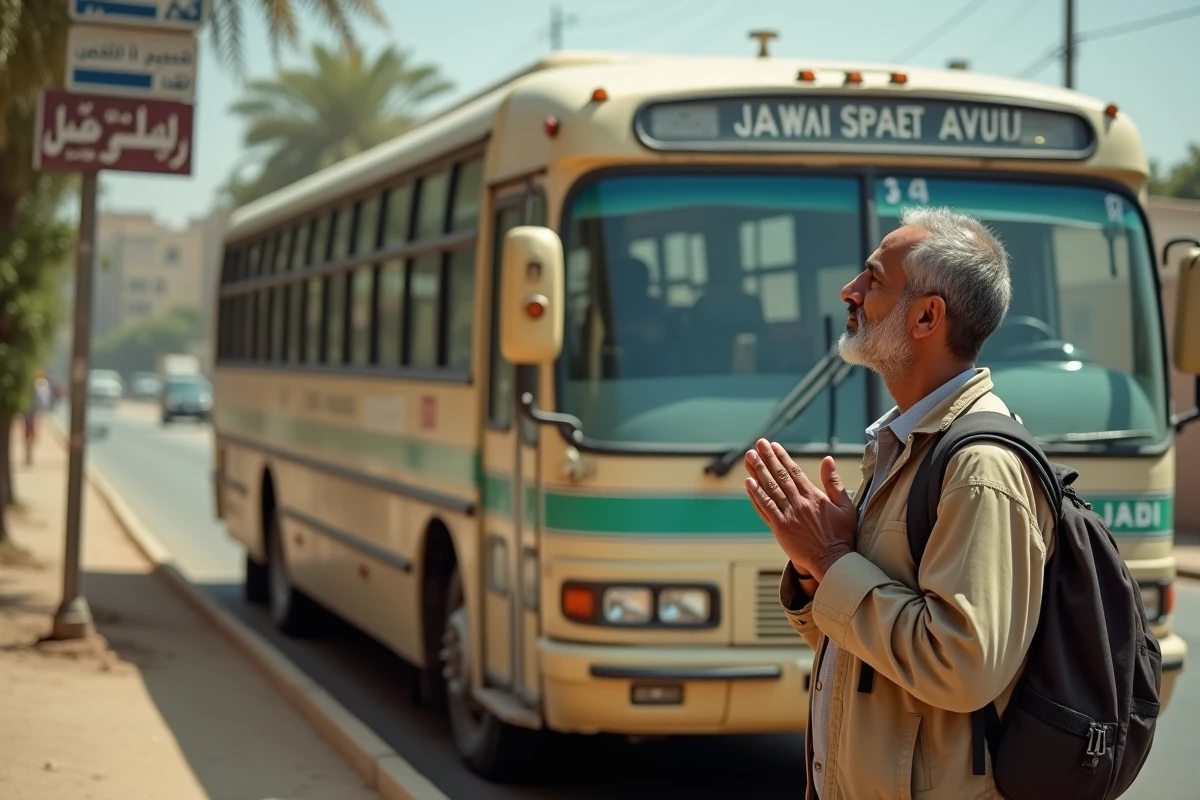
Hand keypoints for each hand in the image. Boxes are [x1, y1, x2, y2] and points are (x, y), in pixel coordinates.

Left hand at [743, 440, 857, 581]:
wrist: (833, 561)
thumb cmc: (841, 535)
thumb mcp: (845, 505)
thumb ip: (834, 482)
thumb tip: (827, 459)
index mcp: (814, 496)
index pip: (794, 471)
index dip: (782, 457)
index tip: (773, 446)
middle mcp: (799, 503)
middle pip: (779, 476)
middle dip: (768, 458)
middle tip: (758, 444)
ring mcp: (788, 515)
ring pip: (770, 489)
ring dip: (758, 472)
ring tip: (750, 457)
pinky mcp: (780, 528)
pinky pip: (765, 508)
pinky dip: (756, 495)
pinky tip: (749, 483)